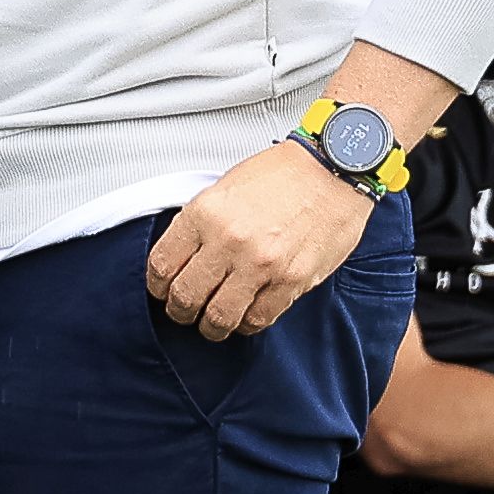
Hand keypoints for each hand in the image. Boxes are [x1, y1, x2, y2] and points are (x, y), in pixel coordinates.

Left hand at [150, 140, 373, 341]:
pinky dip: (246, 324)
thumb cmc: (283, 173)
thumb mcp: (226, 186)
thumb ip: (202, 223)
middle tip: (185, 312)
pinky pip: (257, 319)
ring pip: (219, 317)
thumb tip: (183, 257)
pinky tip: (245, 315)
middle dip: (180, 312)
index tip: (164, 290)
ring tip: (213, 322)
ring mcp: (260, 264)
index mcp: (205, 213)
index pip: (162, 265)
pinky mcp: (291, 281)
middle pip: (185, 297)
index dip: (158, 286)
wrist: (334, 167)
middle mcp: (228, 241)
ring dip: (211, 327)